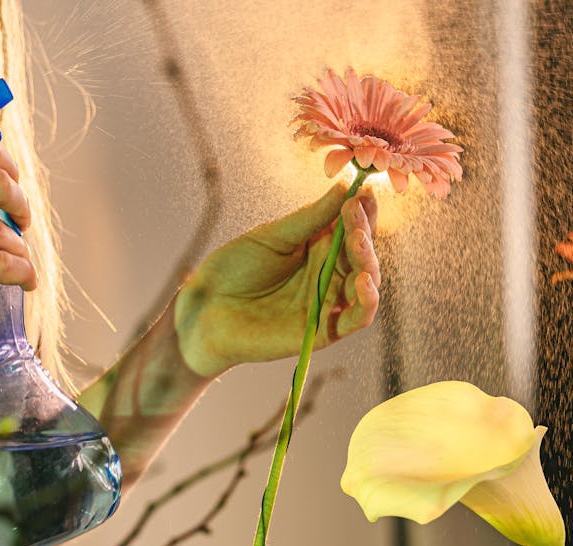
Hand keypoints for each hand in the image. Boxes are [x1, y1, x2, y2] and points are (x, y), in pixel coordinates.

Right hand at [0, 133, 35, 350]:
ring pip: (4, 231)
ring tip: (19, 258)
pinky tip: (25, 280)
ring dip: (20, 246)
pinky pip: (2, 264)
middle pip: (0, 182)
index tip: (12, 181)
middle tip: (22, 220)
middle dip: (21, 203)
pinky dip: (23, 272)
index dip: (6, 163)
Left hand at [175, 182, 379, 376]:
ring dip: (368, 261)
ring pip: (366, 283)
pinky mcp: (323, 330)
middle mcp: (327, 274)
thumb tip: (346, 187)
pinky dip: (368, 302)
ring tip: (356, 241)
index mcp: (317, 248)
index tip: (364, 191)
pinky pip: (356, 319)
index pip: (352, 228)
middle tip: (355, 212)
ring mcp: (327, 302)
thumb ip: (310, 218)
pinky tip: (363, 281)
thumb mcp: (272, 236)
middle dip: (363, 231)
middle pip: (362, 254)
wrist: (204, 310)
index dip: (362, 211)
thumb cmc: (233, 270)